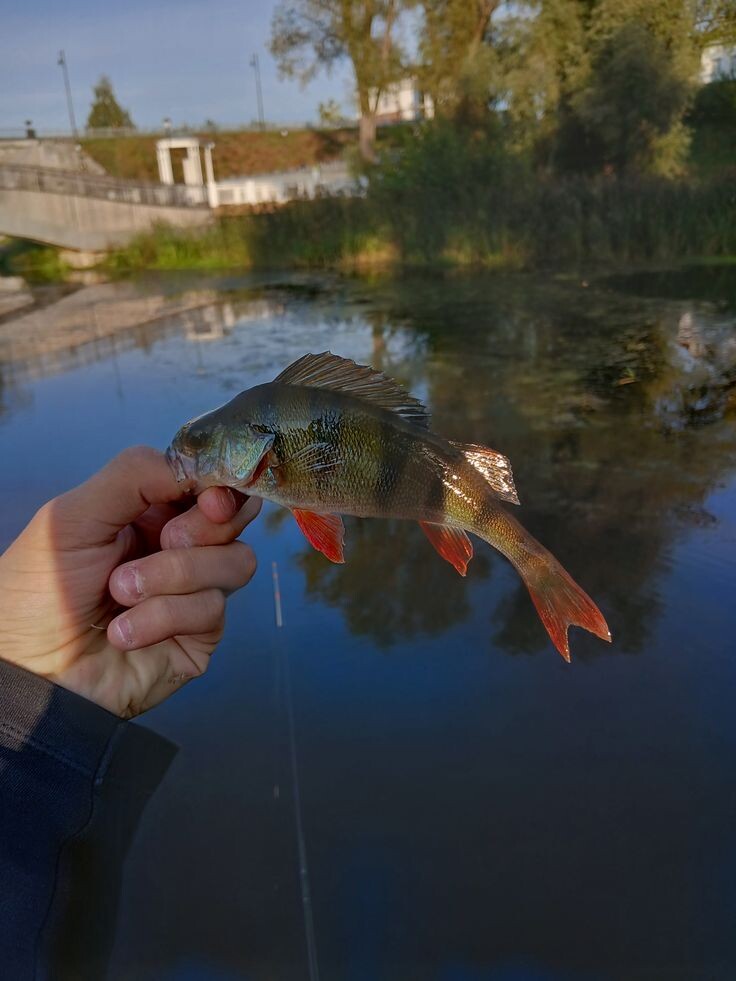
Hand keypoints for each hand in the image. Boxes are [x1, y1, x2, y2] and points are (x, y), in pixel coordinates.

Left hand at [0, 447, 259, 717]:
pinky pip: (210, 610)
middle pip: (235, 520)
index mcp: (151, 513)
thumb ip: (135, 475)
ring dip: (173, 574)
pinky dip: (160, 617)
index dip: (220, 486)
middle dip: (202, 528)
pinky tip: (122, 631)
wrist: (27, 670)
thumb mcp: (74, 514)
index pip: (211, 484)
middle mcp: (179, 550)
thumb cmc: (36, 593)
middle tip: (164, 540)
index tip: (209, 498)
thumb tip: (199, 467)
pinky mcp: (199, 638)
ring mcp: (193, 594)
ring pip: (235, 563)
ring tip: (120, 593)